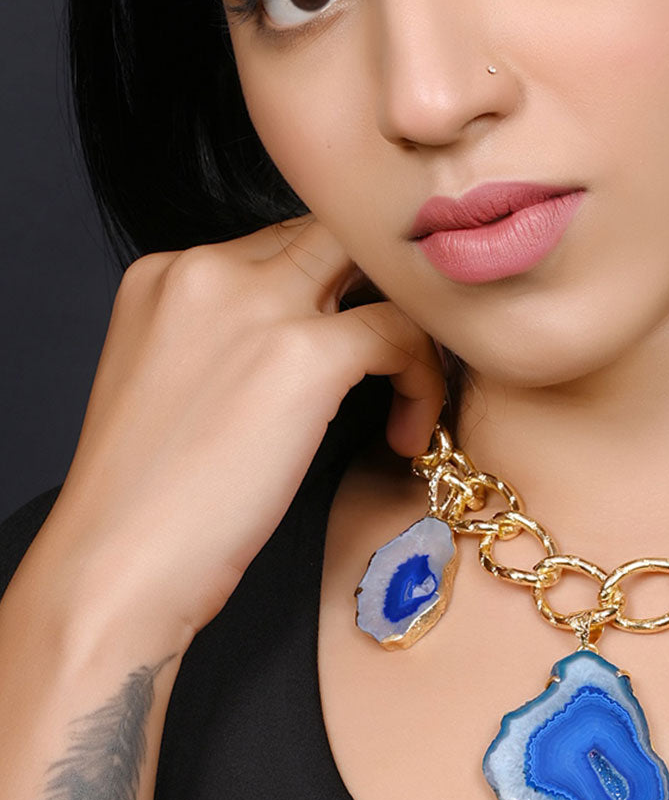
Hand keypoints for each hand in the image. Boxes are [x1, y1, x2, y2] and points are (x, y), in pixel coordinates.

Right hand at [37, 214, 444, 646]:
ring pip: (375, 270)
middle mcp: (206, 269)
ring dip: (412, 332)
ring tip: (412, 404)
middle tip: (402, 359)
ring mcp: (256, 305)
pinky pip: (400, 331)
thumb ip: (228, 340)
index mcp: (165, 273)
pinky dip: (422, 379)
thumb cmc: (147, 502)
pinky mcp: (304, 355)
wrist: (115, 565)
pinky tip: (406, 435)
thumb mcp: (174, 385)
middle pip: (332, 234)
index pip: (280, 243)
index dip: (335, 292)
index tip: (359, 350)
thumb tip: (309, 345)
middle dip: (381, 290)